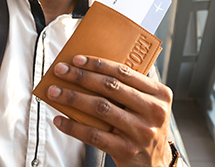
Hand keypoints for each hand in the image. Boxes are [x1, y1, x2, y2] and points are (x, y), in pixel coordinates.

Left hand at [47, 55, 173, 166]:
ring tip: (55, 92)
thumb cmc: (145, 127)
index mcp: (160, 94)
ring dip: (73, 97)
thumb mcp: (147, 106)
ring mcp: (140, 131)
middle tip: (61, 71)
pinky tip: (60, 119)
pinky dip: (73, 126)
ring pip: (100, 108)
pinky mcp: (126, 150)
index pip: (124, 72)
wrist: (155, 164)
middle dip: (81, 76)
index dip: (98, 64)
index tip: (77, 59)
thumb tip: (87, 72)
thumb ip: (128, 89)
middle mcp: (153, 111)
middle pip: (110, 87)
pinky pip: (93, 134)